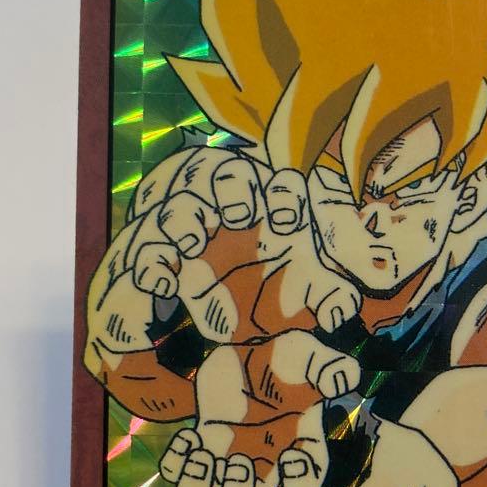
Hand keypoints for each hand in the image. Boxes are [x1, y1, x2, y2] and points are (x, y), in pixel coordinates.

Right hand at [130, 149, 358, 341]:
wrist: (227, 314)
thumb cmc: (273, 287)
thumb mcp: (304, 293)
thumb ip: (328, 296)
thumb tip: (341, 312)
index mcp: (273, 209)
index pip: (282, 182)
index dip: (284, 195)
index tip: (287, 223)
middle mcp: (231, 209)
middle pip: (226, 171)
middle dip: (232, 188)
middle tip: (239, 216)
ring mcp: (193, 227)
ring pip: (180, 202)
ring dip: (183, 217)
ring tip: (192, 244)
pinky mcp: (161, 254)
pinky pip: (145, 247)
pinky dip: (151, 263)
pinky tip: (166, 286)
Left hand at [158, 330, 359, 486]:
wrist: (245, 346)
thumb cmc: (284, 356)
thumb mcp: (308, 354)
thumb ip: (328, 366)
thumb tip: (344, 379)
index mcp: (297, 442)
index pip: (306, 483)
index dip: (299, 482)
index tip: (288, 457)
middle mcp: (264, 457)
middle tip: (235, 461)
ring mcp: (230, 452)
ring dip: (201, 486)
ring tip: (200, 456)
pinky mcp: (203, 442)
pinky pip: (183, 472)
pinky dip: (177, 464)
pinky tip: (187, 437)